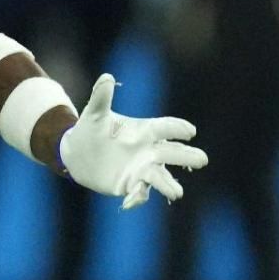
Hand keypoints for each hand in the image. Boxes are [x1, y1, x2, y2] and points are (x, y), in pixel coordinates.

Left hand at [58, 74, 207, 209]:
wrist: (77, 153)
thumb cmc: (90, 128)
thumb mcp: (94, 113)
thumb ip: (101, 98)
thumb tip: (106, 77)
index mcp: (145, 130)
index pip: (166, 127)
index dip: (178, 128)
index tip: (189, 131)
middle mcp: (149, 151)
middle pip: (172, 153)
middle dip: (186, 156)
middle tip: (202, 160)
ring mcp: (142, 170)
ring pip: (161, 177)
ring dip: (169, 185)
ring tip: (177, 193)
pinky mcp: (131, 185)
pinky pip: (139, 193)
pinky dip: (137, 198)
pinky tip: (128, 202)